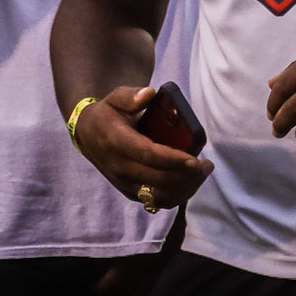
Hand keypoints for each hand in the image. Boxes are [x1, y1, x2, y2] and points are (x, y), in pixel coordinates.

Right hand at [73, 85, 212, 208]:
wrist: (88, 135)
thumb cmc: (108, 114)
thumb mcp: (115, 98)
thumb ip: (131, 96)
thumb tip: (150, 93)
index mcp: (116, 142)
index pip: (148, 155)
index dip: (173, 160)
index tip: (195, 160)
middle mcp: (119, 167)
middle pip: (157, 179)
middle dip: (186, 175)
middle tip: (207, 165)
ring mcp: (123, 183)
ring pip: (159, 195)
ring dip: (185, 188)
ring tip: (202, 174)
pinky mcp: (129, 192)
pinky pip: (156, 202)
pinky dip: (176, 196)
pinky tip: (190, 184)